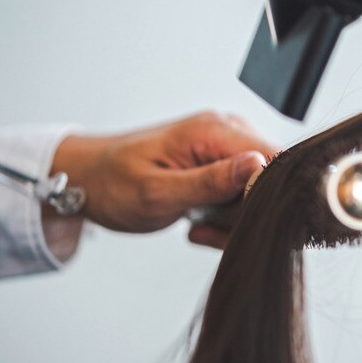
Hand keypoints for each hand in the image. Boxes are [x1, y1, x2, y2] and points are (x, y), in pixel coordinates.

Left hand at [49, 112, 274, 248]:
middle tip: (206, 232)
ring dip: (232, 219)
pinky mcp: (223, 161)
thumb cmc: (113, 184)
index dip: (266, 197)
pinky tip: (200, 222)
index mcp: (213, 130)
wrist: (87, 178)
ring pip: (258, 191)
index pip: (274, 159)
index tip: (237, 223)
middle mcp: (227, 130)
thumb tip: (259, 165)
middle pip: (270, 178)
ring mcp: (226, 145)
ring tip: (197, 227)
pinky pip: (243, 193)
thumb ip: (211, 181)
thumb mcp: (158, 192)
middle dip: (244, 214)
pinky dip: (226, 215)